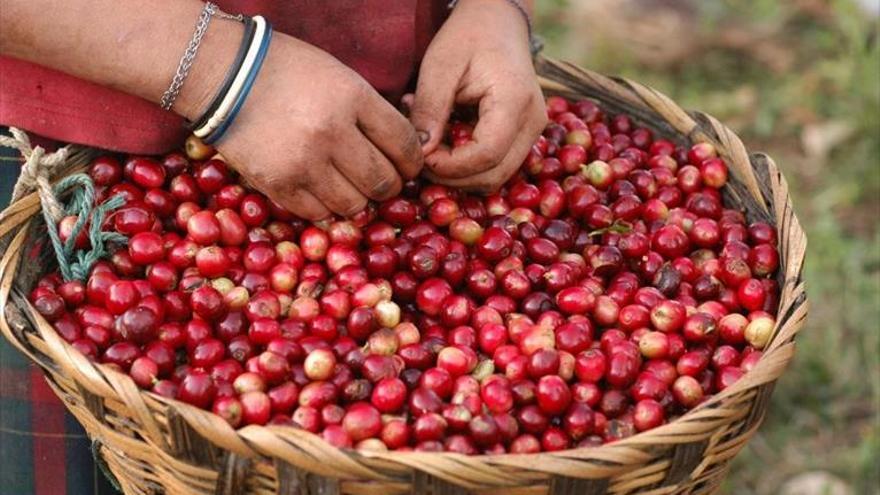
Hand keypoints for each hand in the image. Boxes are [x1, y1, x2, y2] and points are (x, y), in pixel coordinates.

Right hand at [212, 33, 423, 219]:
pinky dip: (325, 207)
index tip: (408, 166)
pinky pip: (318, 213)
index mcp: (353, 98)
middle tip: (380, 180)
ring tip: (348, 185)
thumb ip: (371, 113)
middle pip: (383, 181)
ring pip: (354, 204)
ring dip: (357, 199)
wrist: (222, 73)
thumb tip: (405, 151)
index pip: (404, 145)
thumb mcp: (340, 77)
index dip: (413, 162)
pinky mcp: (278, 183)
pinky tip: (321, 190)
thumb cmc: (287, 71)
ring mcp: (304, 162)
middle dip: (389, 185)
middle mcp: (332, 132)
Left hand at [409, 0, 546, 192]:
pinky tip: (447, 142)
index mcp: (515, 101)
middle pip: (493, 175)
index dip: (450, 166)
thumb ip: (430, 109)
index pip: (487, 155)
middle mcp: (532, 122)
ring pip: (496, 176)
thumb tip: (420, 153)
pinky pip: (496, 165)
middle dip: (452, 176)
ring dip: (459, 173)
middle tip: (420, 158)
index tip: (420, 156)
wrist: (498, 22)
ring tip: (432, 146)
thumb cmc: (468, 36)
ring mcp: (533, 132)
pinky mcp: (524, 136)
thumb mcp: (440, 66)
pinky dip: (469, 165)